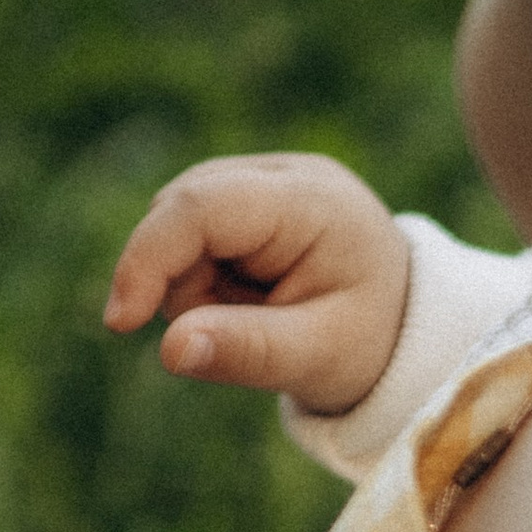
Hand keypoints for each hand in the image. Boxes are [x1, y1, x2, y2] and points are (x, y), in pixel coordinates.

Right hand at [103, 155, 408, 415]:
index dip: (148, 257)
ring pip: (178, 223)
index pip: (201, 206)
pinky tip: (246, 299)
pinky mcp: (250, 195)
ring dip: (192, 281)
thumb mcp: (317, 357)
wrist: (409, 323)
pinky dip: (202, 275)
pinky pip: (191, 232)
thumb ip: (246, 351)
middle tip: (229, 333)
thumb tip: (169, 349)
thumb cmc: (372, 342)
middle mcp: (285, 173)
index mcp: (311, 201)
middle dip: (178, 280)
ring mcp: (266, 178)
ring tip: (254, 317)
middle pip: (180, 209)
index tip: (121, 322)